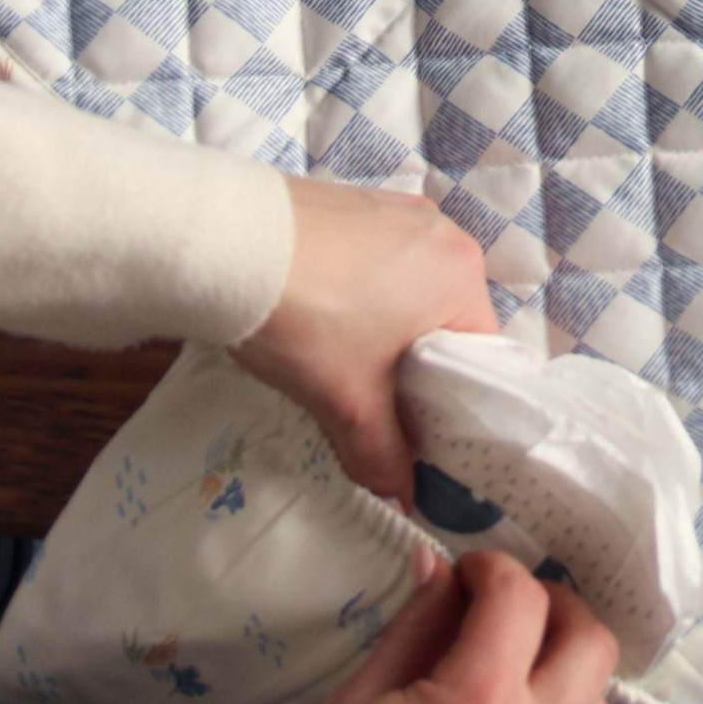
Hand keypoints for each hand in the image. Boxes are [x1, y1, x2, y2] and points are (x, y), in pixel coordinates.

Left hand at [231, 177, 496, 502]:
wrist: (224, 245)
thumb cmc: (307, 320)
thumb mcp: (348, 401)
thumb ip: (383, 454)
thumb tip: (402, 502)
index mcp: (463, 275)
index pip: (478, 353)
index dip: (450, 397)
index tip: (416, 424)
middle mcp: (442, 231)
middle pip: (444, 318)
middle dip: (412, 361)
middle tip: (371, 395)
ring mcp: (396, 209)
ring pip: (407, 288)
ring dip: (383, 325)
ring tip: (337, 354)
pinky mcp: (354, 201)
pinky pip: (376, 258)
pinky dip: (359, 288)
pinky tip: (318, 310)